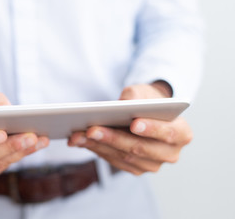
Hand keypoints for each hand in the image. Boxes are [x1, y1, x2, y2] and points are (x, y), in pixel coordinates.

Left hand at [68, 83, 191, 174]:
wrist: (147, 114)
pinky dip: (96, 150)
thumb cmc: (148, 101)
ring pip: (123, 157)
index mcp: (182, 133)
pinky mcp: (135, 168)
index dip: (152, 129)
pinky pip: (114, 161)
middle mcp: (170, 153)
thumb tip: (122, 103)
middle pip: (140, 148)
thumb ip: (137, 95)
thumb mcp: (145, 91)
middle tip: (91, 129)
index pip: (169, 133)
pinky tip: (80, 141)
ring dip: (98, 146)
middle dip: (113, 138)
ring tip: (78, 135)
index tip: (133, 124)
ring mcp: (152, 164)